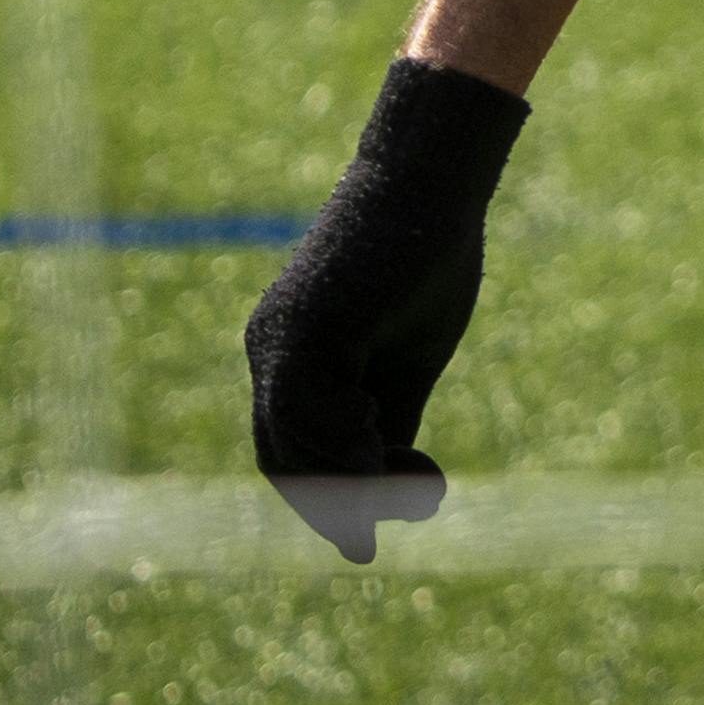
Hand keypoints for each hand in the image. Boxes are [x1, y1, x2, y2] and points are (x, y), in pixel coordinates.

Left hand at [244, 57, 528, 560]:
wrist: (434, 179)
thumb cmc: (426, 256)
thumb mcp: (405, 359)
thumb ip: (383, 419)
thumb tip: (380, 488)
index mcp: (288, 357)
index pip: (291, 452)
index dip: (334, 498)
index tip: (388, 525)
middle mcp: (269, 351)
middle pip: (285, 461)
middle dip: (344, 504)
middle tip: (422, 504)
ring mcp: (281, 340)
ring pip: (295, 447)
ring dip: (358, 483)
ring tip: (428, 484)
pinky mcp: (306, 328)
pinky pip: (313, 414)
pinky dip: (352, 446)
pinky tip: (397, 444)